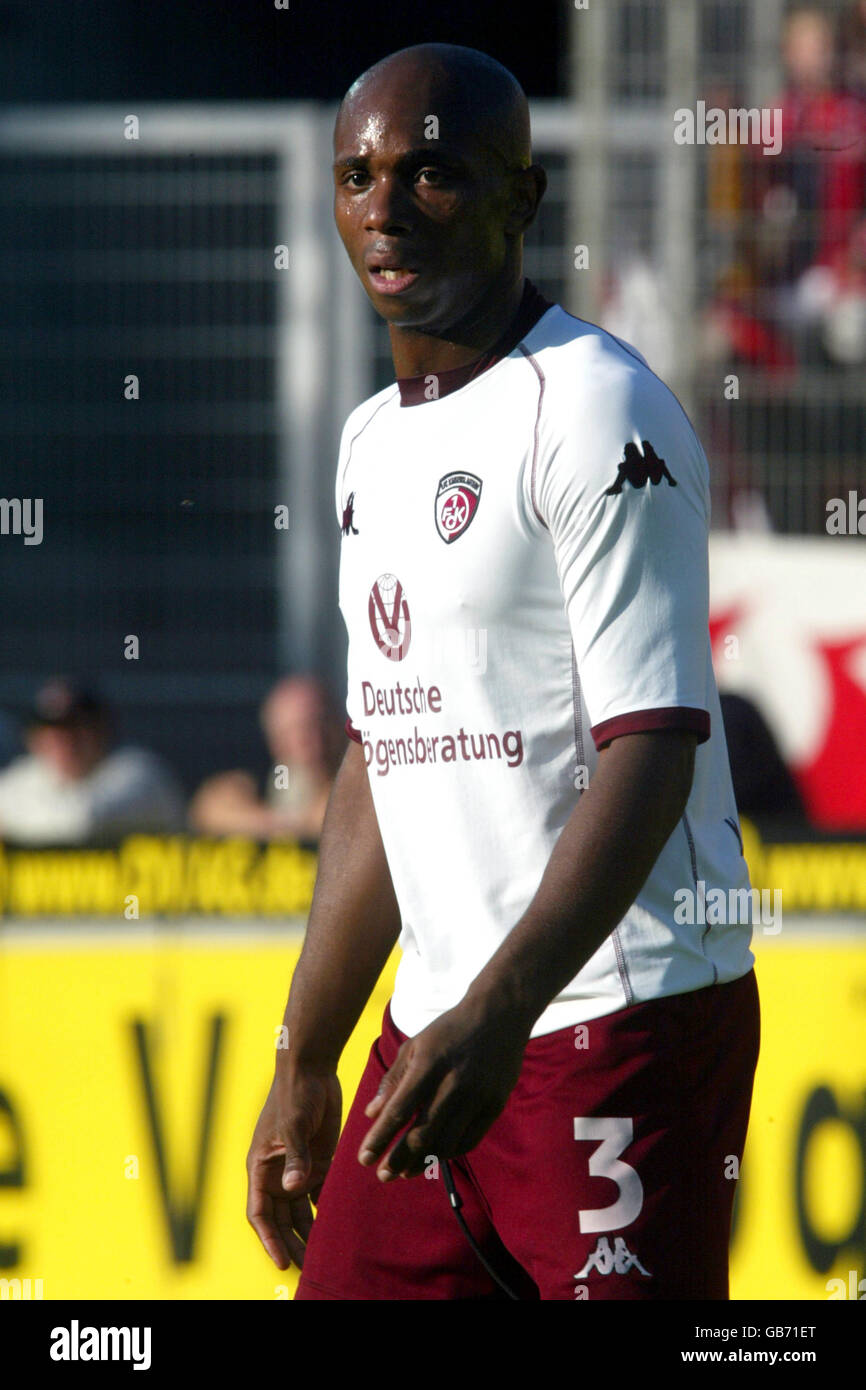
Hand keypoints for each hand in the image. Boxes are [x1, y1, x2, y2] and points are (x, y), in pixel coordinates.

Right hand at [246, 1068, 340, 1268]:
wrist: (313, 1069)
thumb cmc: (294, 1094)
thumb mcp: (292, 1124)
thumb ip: (295, 1156)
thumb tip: (294, 1189)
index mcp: (261, 1167)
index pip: (260, 1213)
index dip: (269, 1239)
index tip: (282, 1261)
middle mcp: (277, 1173)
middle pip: (281, 1219)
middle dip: (292, 1243)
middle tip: (308, 1268)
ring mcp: (298, 1168)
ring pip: (300, 1212)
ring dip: (309, 1232)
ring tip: (324, 1256)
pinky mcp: (318, 1161)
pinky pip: (319, 1194)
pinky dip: (325, 1211)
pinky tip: (338, 1228)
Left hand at [357, 998, 531, 1180]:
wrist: (499, 1015)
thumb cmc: (449, 1031)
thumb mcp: (416, 1045)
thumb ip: (393, 1080)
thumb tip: (371, 1115)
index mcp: (429, 1063)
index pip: (399, 1110)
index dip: (380, 1138)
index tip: (364, 1158)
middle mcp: (454, 1081)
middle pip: (422, 1133)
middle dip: (398, 1159)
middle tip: (382, 1175)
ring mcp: (478, 1095)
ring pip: (446, 1142)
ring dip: (422, 1162)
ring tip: (404, 1173)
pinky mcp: (495, 1104)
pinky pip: (469, 1139)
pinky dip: (449, 1153)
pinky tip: (435, 1158)